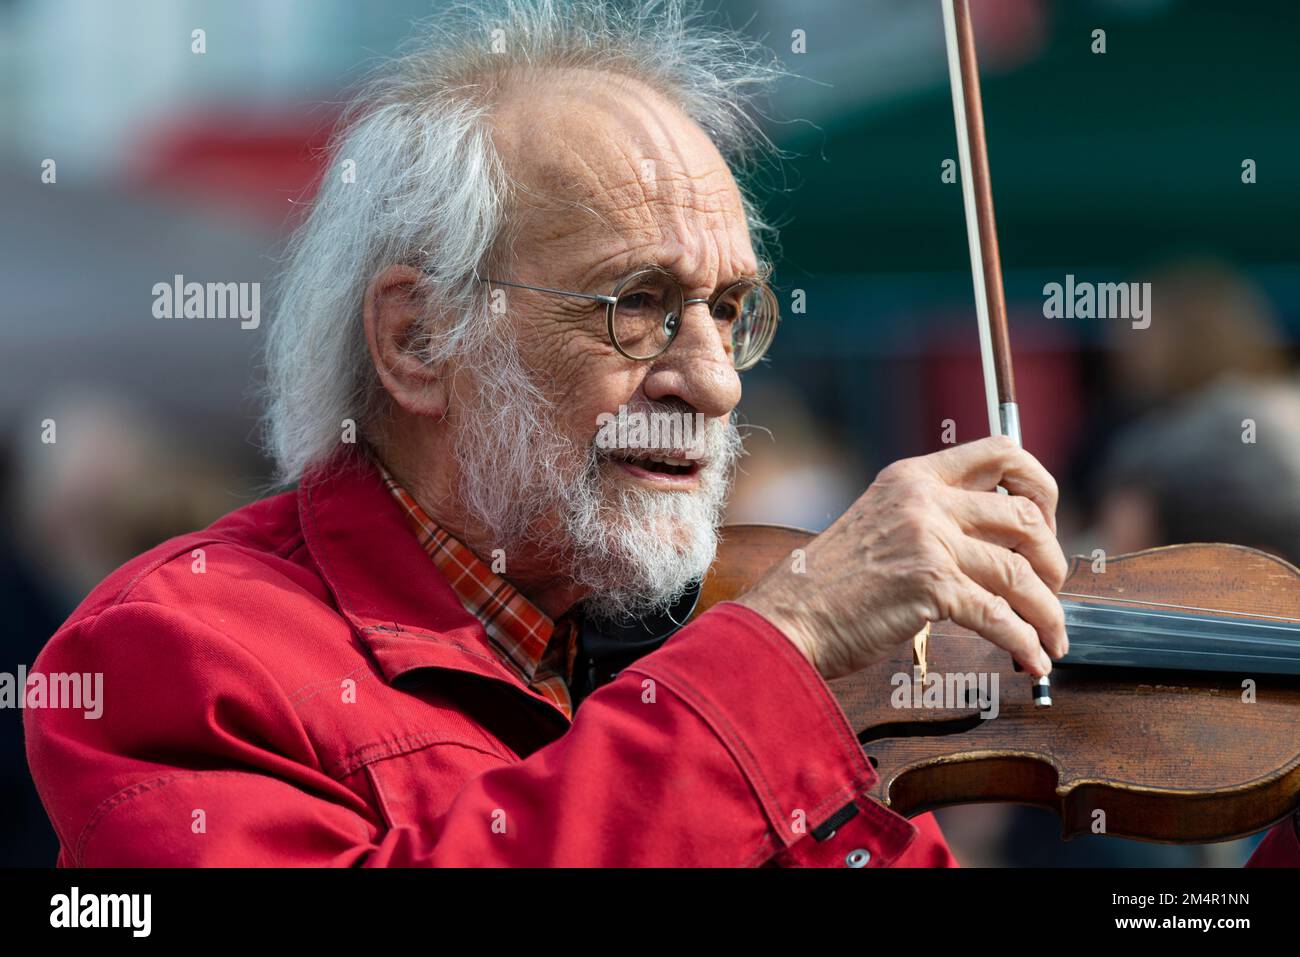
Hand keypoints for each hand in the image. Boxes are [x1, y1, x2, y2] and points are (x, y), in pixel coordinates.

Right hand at [735, 436, 1069, 680]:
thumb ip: (932, 518)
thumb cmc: (830, 584)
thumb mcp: (881, 524)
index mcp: (913, 476)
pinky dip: (1026, 644)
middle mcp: (924, 499)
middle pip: (1026, 517)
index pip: (1002, 452)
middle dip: (1053, 562)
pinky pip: (1002, 617)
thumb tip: (1002, 542)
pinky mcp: (931, 586)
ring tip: (1051, 641)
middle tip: (1049, 592)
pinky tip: (1031, 662)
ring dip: (1048, 614)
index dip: (1041, 486)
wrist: (788, 618)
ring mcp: (928, 540)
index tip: (1046, 525)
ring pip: (1022, 573)